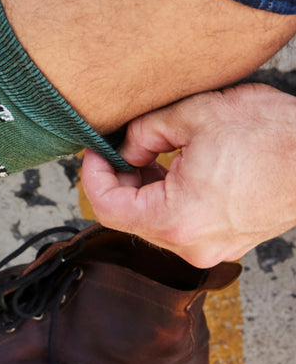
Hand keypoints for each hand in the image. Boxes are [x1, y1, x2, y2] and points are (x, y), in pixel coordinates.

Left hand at [80, 84, 295, 266]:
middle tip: (123, 146)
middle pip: (129, 218)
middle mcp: (193, 245)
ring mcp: (214, 248)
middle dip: (120, 179)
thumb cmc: (271, 134)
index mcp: (178, 220)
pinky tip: (179, 166)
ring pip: (154, 221)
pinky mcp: (229, 241)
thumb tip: (125, 147)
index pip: (107, 208)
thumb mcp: (193, 115)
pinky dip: (169, 197)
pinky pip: (181, 223)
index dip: (92, 175)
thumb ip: (144, 132)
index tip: (96, 150)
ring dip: (145, 188)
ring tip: (155, 151)